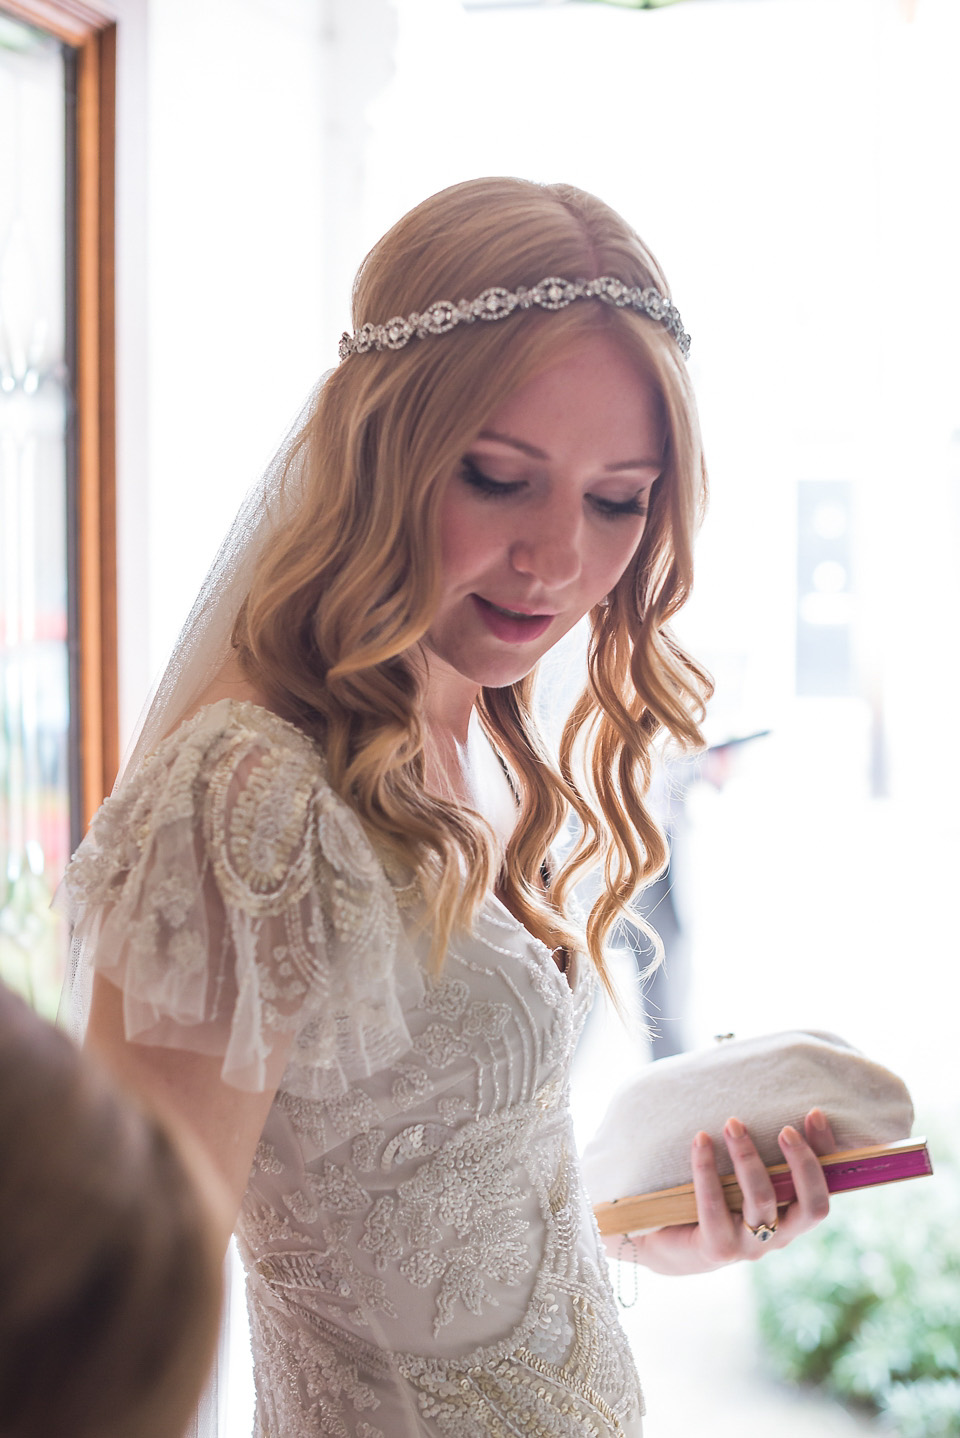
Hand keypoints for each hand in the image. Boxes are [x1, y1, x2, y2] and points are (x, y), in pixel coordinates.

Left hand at [610, 1108, 836, 1275]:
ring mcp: (749, 1247)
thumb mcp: (741, 1174)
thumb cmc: (713, 1197)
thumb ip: (760, 1149)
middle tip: (784, 1129)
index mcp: (793, 1217)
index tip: (815, 1113)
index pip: (826, 1190)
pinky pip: (714, 1205)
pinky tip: (701, 1140)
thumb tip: (768, 1094)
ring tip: (732, 1123)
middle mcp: (780, 1236)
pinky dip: (707, 1168)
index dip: (826, 1153)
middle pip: (813, 1207)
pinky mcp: (716, 1248)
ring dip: (749, 1157)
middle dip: (804, 1164)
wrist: (667, 1240)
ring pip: (762, 1200)